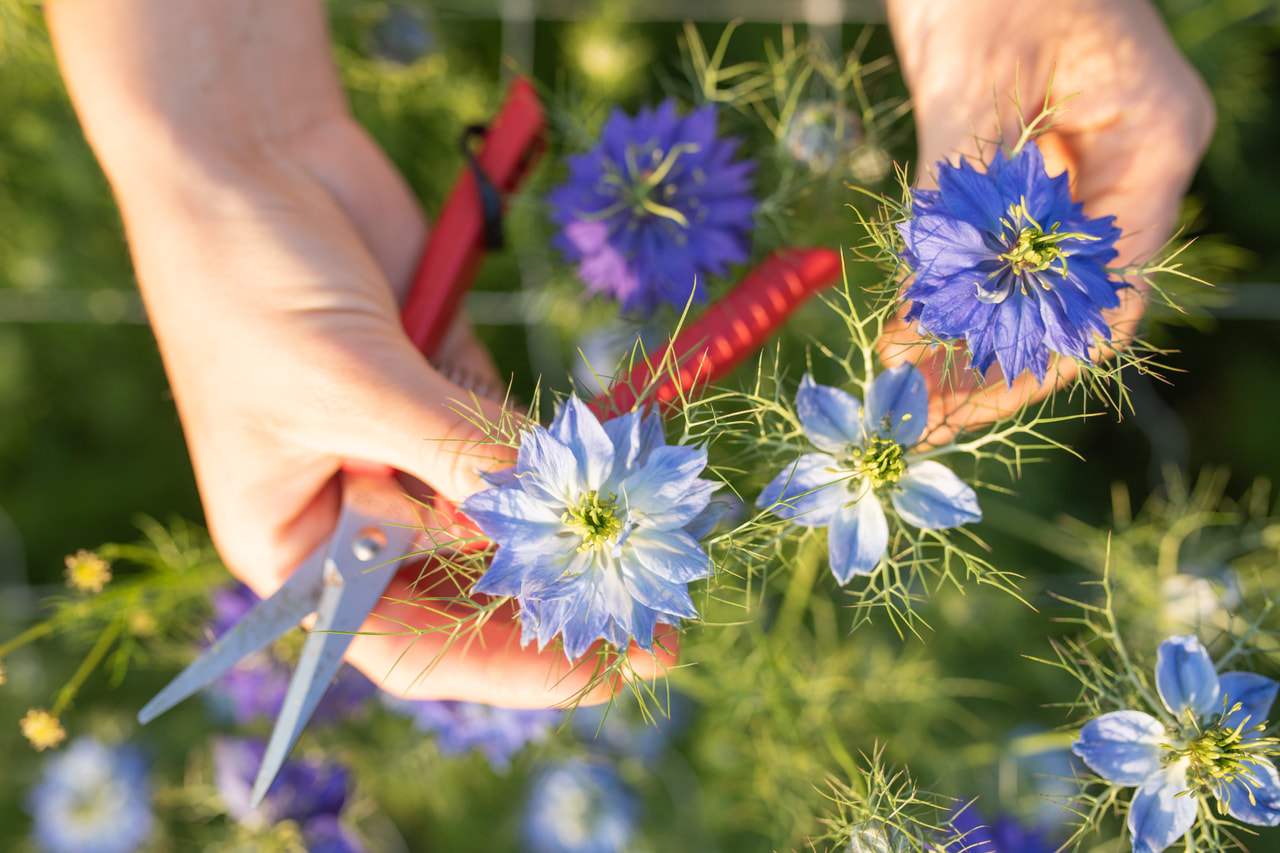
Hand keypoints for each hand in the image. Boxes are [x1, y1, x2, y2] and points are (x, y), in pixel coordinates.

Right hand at [47, 0, 671, 705]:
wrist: (246, 152)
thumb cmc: (248, 284)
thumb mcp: (350, 384)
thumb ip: (457, 453)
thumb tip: (563, 520)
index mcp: (296, 545)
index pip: (406, 643)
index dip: (503, 668)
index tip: (596, 669)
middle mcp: (357, 508)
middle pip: (470, 587)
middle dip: (559, 602)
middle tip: (660, 625)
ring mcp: (406, 444)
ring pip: (505, 509)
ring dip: (574, 522)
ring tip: (659, 540)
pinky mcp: (444, 383)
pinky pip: (516, 431)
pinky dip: (563, 443)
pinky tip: (624, 455)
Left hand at [881, 0, 1214, 441]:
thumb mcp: (974, 79)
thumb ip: (958, 189)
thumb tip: (927, 303)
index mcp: (1151, 143)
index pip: (1109, 291)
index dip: (1035, 361)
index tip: (962, 401)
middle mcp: (1125, 165)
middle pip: (1070, 301)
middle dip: (996, 364)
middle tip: (919, 411)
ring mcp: (1080, 164)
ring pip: (1032, 282)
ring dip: (969, 336)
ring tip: (903, 381)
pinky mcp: (1029, 160)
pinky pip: (999, 246)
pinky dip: (956, 287)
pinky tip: (908, 323)